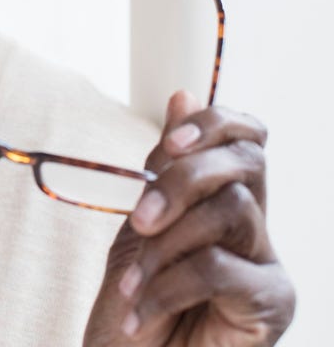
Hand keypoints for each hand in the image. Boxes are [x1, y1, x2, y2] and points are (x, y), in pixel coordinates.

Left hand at [84, 90, 294, 345]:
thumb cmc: (135, 303)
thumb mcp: (139, 228)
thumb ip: (162, 168)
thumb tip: (182, 94)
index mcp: (222, 199)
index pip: (246, 136)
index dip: (214, 125)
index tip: (171, 143)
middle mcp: (255, 227)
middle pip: (246, 162)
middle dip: (184, 178)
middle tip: (140, 219)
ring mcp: (269, 265)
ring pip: (232, 209)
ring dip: (166, 244)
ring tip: (131, 283)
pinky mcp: (272, 304)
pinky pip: (220, 267)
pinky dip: (168, 284)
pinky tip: (140, 308)